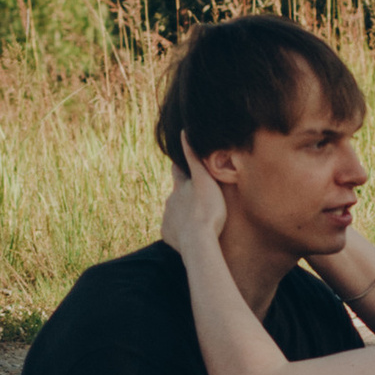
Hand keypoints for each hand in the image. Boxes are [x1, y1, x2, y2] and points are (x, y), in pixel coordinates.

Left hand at [158, 136, 228, 260]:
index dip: (181, 166)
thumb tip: (184, 131)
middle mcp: (169, 200)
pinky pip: (173, 230)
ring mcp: (167, 218)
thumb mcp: (205, 180)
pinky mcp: (167, 234)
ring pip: (174, 211)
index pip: (177, 170)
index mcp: (179, 186)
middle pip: (176, 193)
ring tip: (197, 218)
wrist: (198, 242)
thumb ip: (194, 157)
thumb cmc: (207, 210)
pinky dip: (180, 229)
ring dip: (183, 212)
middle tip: (198, 196)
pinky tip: (190, 233)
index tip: (183, 163)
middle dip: (184, 193)